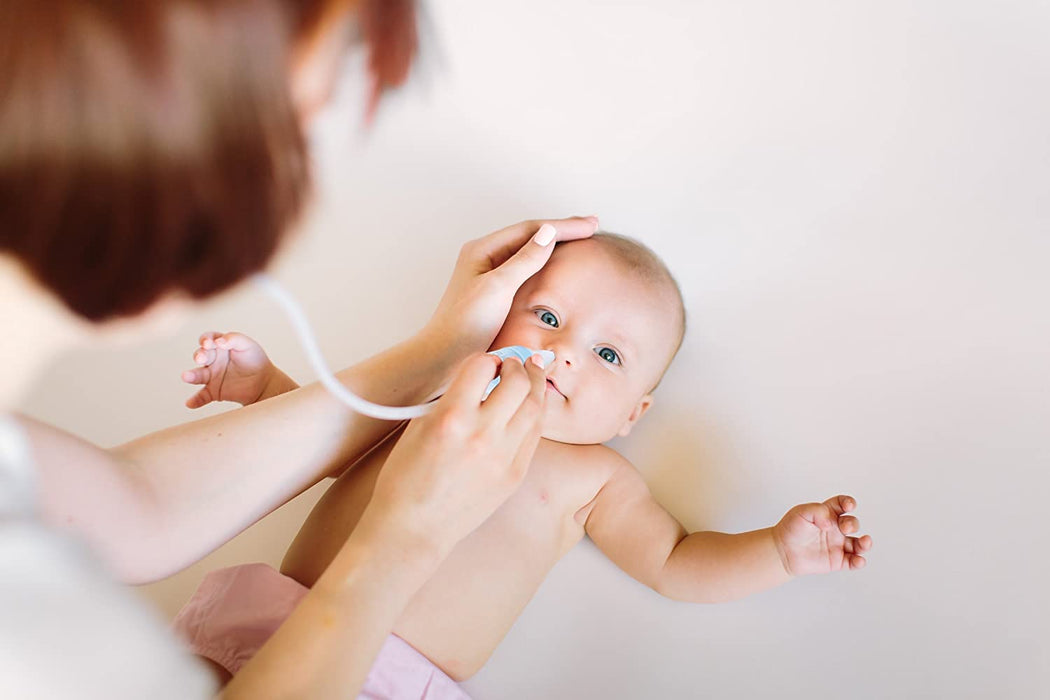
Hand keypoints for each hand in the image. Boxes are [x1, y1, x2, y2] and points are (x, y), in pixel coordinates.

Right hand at [180, 331, 276, 407]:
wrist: (264, 383)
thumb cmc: (255, 359)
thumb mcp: (247, 344)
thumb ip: (234, 338)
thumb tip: (219, 340)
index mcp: (219, 346)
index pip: (208, 339)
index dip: (206, 339)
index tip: (208, 343)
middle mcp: (213, 360)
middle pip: (201, 355)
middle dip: (199, 355)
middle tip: (201, 358)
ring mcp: (211, 376)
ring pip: (198, 375)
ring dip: (191, 376)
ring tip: (186, 377)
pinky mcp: (214, 391)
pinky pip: (202, 396)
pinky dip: (195, 400)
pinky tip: (190, 403)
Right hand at [365, 352, 548, 554]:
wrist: (414, 528)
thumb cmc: (406, 479)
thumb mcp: (417, 427)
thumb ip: (449, 399)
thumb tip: (477, 378)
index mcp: (450, 417)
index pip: (482, 366)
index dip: (487, 359)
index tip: (487, 363)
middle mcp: (481, 434)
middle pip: (518, 381)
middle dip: (518, 364)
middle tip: (514, 363)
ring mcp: (503, 456)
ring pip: (535, 405)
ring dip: (535, 384)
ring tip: (531, 375)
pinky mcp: (515, 474)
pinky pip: (535, 434)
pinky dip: (534, 414)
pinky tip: (529, 406)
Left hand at [423, 217, 598, 358]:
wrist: (444, 358)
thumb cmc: (465, 324)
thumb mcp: (498, 288)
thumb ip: (525, 259)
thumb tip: (549, 232)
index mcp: (482, 250)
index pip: (530, 229)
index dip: (563, 226)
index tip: (590, 225)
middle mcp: (485, 258)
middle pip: (530, 237)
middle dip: (561, 231)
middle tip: (591, 227)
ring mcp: (490, 276)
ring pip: (528, 253)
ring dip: (554, 245)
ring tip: (580, 241)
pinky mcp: (495, 295)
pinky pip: (525, 271)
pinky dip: (546, 265)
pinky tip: (558, 268)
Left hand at [772, 495, 871, 575]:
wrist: (782, 551)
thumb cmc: (791, 529)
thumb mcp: (801, 512)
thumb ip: (818, 511)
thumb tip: (831, 522)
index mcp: (828, 514)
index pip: (843, 505)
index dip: (849, 502)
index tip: (849, 505)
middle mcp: (836, 528)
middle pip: (852, 523)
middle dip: (853, 524)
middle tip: (844, 528)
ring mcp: (838, 545)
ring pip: (859, 544)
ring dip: (865, 543)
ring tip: (864, 542)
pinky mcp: (838, 560)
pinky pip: (853, 561)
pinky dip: (859, 561)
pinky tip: (858, 560)